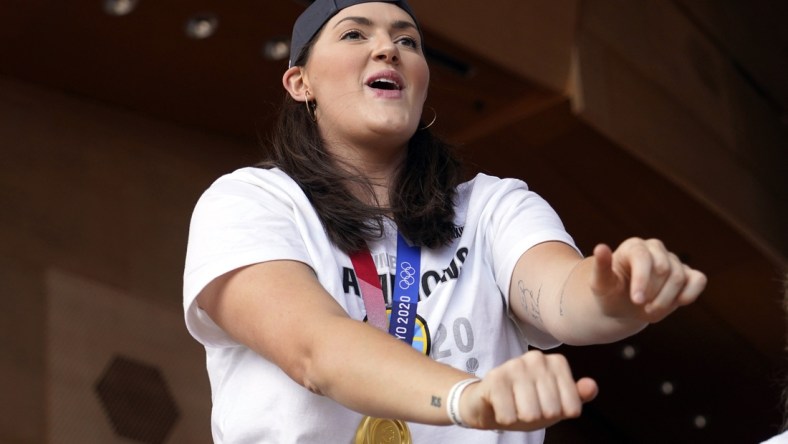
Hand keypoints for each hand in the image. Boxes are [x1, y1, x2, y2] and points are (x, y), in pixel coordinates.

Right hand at [460, 350, 597, 430]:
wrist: (489, 402)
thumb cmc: (526, 403)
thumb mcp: (557, 404)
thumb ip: (576, 397)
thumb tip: (591, 386)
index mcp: (555, 362)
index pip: (573, 406)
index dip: (559, 415)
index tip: (547, 406)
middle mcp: (536, 358)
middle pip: (552, 410)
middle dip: (539, 416)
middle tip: (527, 406)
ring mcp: (514, 365)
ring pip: (531, 413)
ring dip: (521, 417)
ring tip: (514, 406)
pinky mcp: (495, 378)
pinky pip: (509, 415)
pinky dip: (506, 418)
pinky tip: (501, 407)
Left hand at [591, 238, 706, 321]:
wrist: (622, 306)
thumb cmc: (610, 293)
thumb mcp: (601, 284)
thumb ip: (601, 267)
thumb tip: (601, 247)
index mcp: (633, 247)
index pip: (643, 257)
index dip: (642, 280)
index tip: (637, 300)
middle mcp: (655, 249)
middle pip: (664, 269)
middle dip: (653, 294)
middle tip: (641, 307)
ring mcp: (673, 261)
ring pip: (679, 277)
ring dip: (666, 300)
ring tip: (650, 311)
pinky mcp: (688, 274)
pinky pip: (698, 280)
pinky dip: (691, 293)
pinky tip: (679, 303)